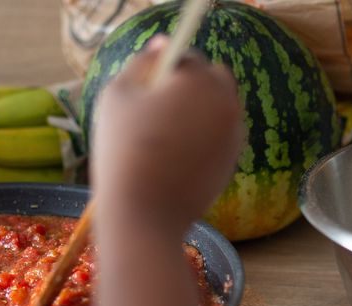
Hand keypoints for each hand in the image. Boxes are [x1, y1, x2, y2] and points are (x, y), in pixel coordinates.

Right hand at [91, 35, 242, 235]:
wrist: (145, 214)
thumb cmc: (123, 151)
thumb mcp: (117, 96)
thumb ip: (140, 63)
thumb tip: (161, 45)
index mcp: (200, 79)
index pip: (184, 55)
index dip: (160, 69)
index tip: (142, 92)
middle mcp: (226, 101)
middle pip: (212, 76)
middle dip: (189, 84)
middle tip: (157, 110)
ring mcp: (235, 133)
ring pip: (217, 106)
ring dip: (197, 110)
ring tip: (164, 136)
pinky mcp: (234, 160)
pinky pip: (219, 134)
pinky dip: (203, 136)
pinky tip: (176, 156)